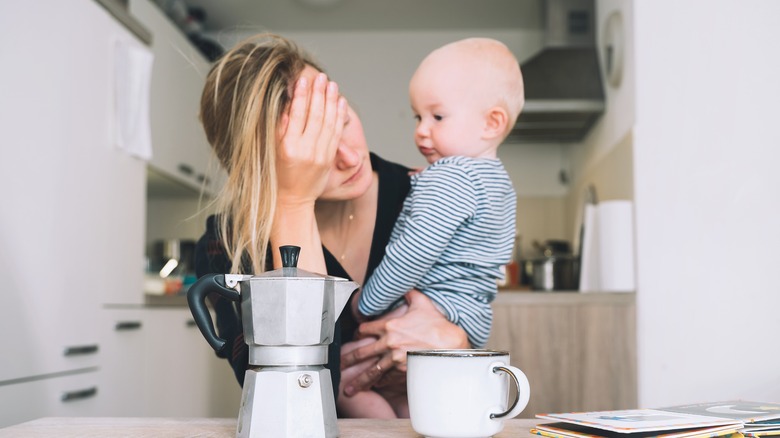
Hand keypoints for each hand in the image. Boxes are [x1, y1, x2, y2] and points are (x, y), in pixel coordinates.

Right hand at [276, 72, 346, 208]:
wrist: (292, 199)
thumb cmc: (278, 173)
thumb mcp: (273, 151)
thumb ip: (280, 130)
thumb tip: (287, 108)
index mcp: (288, 146)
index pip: (297, 115)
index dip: (302, 95)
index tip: (304, 80)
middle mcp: (305, 150)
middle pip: (316, 116)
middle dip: (320, 94)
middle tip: (322, 77)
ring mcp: (319, 155)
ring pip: (328, 123)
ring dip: (331, 102)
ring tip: (332, 85)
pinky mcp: (328, 159)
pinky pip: (336, 134)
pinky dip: (339, 117)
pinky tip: (340, 103)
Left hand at [340, 289, 468, 395]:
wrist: (450, 345)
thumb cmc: (437, 325)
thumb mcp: (422, 303)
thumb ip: (410, 294)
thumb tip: (406, 286)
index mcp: (389, 326)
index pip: (365, 329)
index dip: (359, 333)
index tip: (355, 337)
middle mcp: (388, 343)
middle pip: (362, 353)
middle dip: (348, 360)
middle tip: (338, 366)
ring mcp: (394, 359)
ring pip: (371, 371)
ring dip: (359, 380)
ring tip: (349, 389)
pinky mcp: (402, 371)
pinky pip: (386, 378)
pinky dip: (379, 383)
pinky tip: (373, 387)